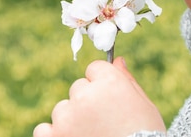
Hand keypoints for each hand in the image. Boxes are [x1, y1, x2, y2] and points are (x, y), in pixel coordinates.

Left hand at [33, 57, 165, 136]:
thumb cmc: (146, 133)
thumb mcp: (144, 105)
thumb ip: (127, 80)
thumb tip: (118, 60)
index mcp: (109, 82)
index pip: (95, 68)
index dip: (103, 83)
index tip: (110, 99)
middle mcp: (85, 95)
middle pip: (78, 87)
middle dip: (87, 101)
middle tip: (103, 121)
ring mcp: (67, 118)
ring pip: (62, 108)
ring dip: (71, 118)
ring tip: (91, 134)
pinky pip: (44, 129)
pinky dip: (54, 135)